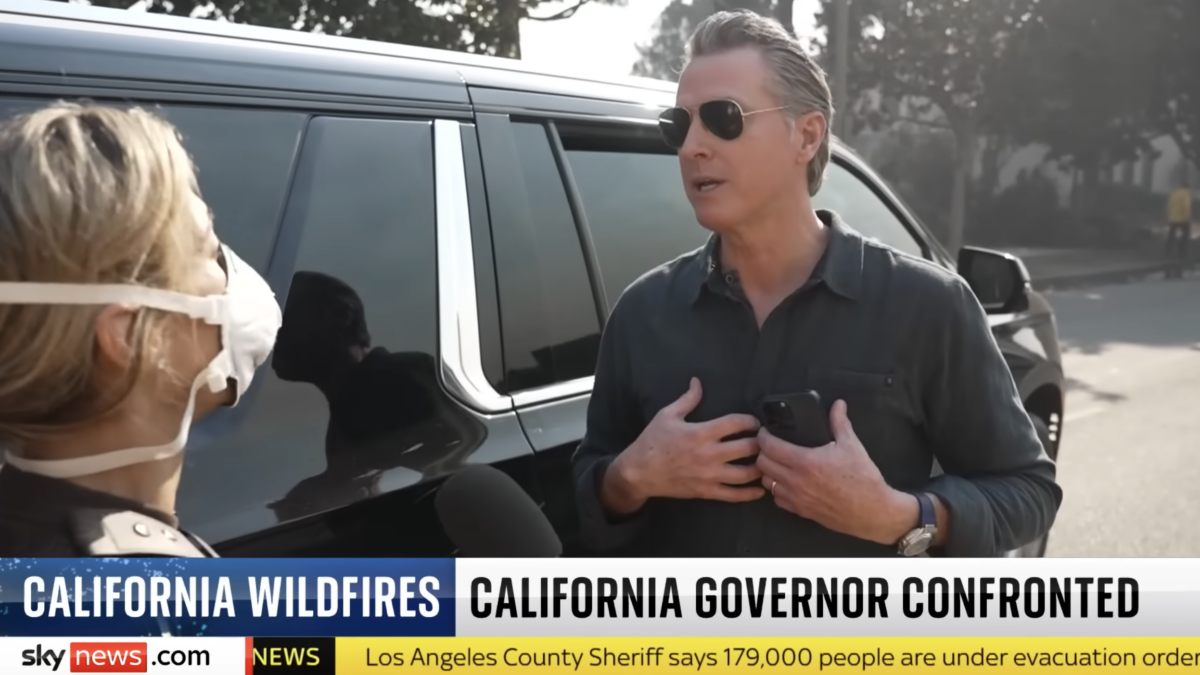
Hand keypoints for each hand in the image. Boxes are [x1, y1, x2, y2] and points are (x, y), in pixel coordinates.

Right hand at [610, 377, 764, 505]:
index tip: (755, 423)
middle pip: (748, 448)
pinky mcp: (707, 491)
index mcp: (701, 433)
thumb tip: (697, 382)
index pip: (736, 423)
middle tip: (764, 442)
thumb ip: (687, 399)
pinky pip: (734, 495)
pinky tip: (760, 489)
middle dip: (760, 443)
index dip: (751, 421)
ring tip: (765, 462)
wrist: (638, 472)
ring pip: (746, 474)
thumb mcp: (667, 415)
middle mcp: (709, 454)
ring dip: (760, 467)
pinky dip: (750, 494)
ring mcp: (709, 475)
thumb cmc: (652, 441)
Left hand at [756, 399, 915, 544]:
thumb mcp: (852, 445)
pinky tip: (787, 482)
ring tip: (777, 463)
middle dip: (762, 452)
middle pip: (762, 464)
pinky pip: (777, 499)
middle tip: (771, 445)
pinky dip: (777, 489)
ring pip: (766, 482)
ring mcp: (796, 498)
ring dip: (768, 471)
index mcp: (805, 462)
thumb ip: (840, 423)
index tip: (766, 431)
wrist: (872, 511)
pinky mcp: (800, 511)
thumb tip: (838, 404)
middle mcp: (795, 481)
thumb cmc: (863, 478)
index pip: (769, 446)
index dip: (763, 436)